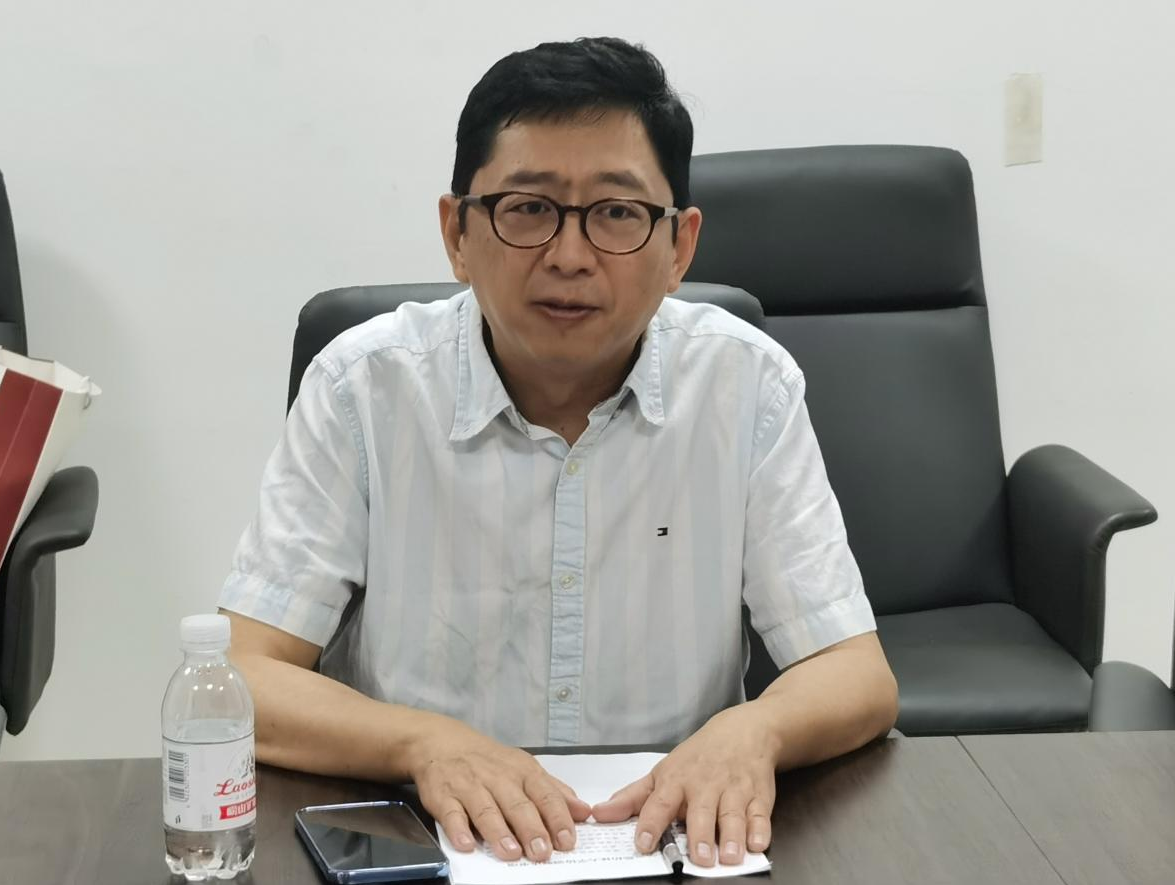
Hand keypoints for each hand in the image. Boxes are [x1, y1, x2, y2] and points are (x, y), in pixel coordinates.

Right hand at [406, 719, 591, 861]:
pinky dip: (458, 829)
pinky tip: (466, 845)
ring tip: (511, 853)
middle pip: (517, 804)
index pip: (545, 794)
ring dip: (499, 832)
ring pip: (486, 809)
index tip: (568, 840)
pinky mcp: (443, 795)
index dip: (557, 818)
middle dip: (531, 829)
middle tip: (542, 853)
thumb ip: (554, 791)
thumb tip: (583, 811)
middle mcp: (497, 777)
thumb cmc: (488, 761)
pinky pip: (451, 813)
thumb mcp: (524, 769)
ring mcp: (469, 786)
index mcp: (522, 771)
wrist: (440, 742)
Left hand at [591, 705, 777, 866]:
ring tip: (729, 856)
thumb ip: (632, 797)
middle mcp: (705, 785)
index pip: (660, 802)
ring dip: (731, 836)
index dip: (650, 822)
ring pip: (732, 815)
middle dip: (701, 835)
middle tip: (699, 857)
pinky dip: (761, 829)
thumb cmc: (699, 757)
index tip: (642, 842)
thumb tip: (600, 813)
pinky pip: (761, 814)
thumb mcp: (662, 772)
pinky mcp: (759, 796)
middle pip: (701, 812)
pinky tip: (757, 843)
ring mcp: (733, 790)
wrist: (744, 731)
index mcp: (677, 780)